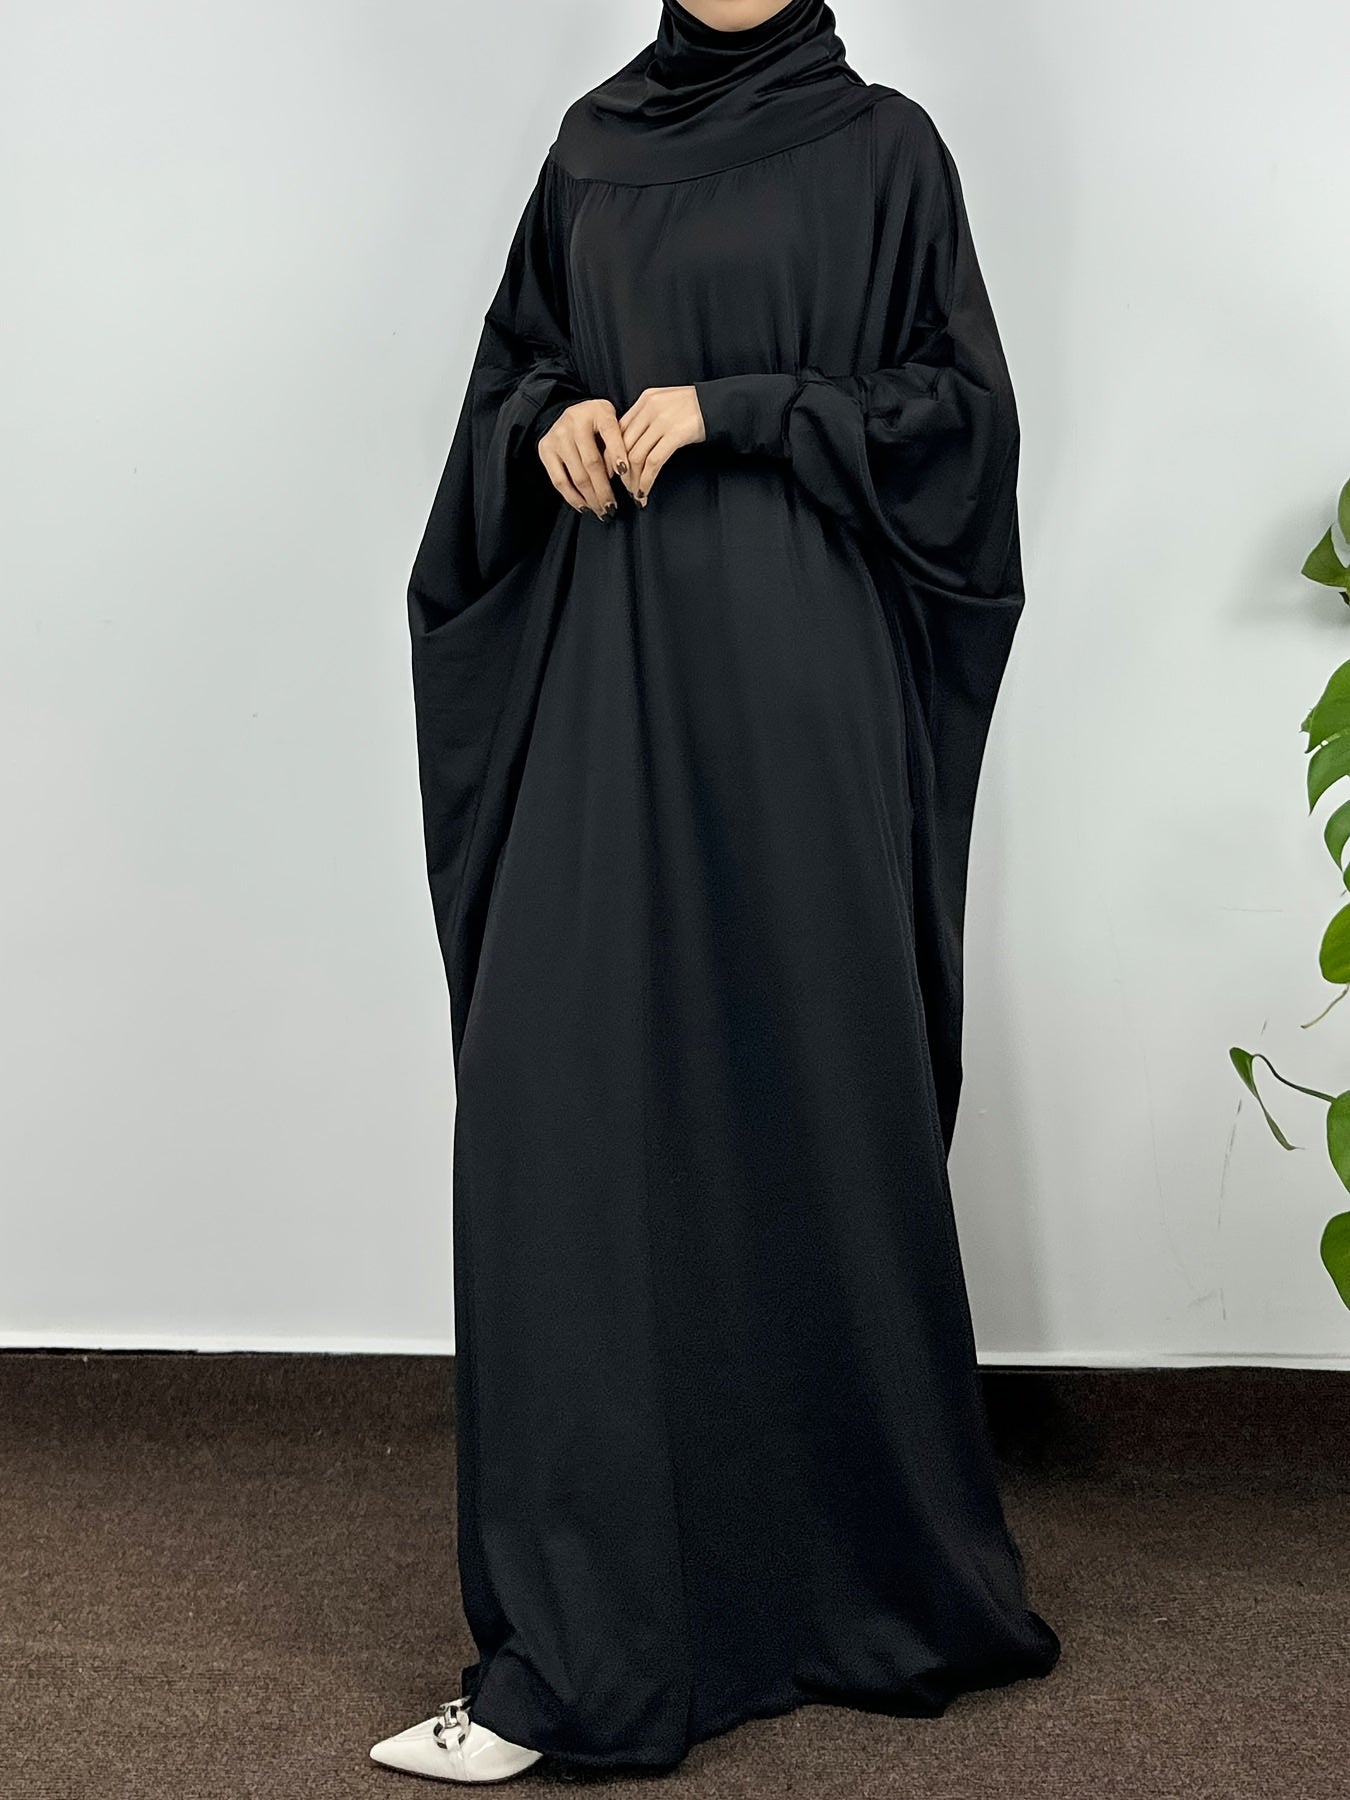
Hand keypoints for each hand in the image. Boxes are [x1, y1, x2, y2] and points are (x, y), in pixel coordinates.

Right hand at [538, 399, 628, 519]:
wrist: (570, 414)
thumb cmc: (600, 424)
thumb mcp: (615, 423)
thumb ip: (620, 442)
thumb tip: (621, 473)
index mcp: (597, 410)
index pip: (610, 432)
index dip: (618, 453)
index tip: (625, 473)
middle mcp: (574, 420)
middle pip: (592, 462)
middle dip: (604, 489)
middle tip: (613, 508)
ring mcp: (557, 436)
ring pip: (577, 475)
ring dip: (591, 498)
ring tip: (602, 512)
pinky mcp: (545, 449)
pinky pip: (559, 480)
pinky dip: (573, 497)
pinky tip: (584, 507)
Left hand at [618, 385, 705, 506]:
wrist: (721, 404)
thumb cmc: (695, 408)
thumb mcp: (666, 405)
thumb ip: (647, 418)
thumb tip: (629, 444)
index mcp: (645, 400)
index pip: (618, 429)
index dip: (611, 454)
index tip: (609, 471)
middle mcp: (650, 408)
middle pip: (623, 445)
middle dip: (619, 471)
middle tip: (620, 488)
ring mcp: (662, 421)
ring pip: (636, 456)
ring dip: (632, 480)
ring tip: (635, 494)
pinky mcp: (675, 435)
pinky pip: (653, 463)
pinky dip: (646, 481)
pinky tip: (645, 492)